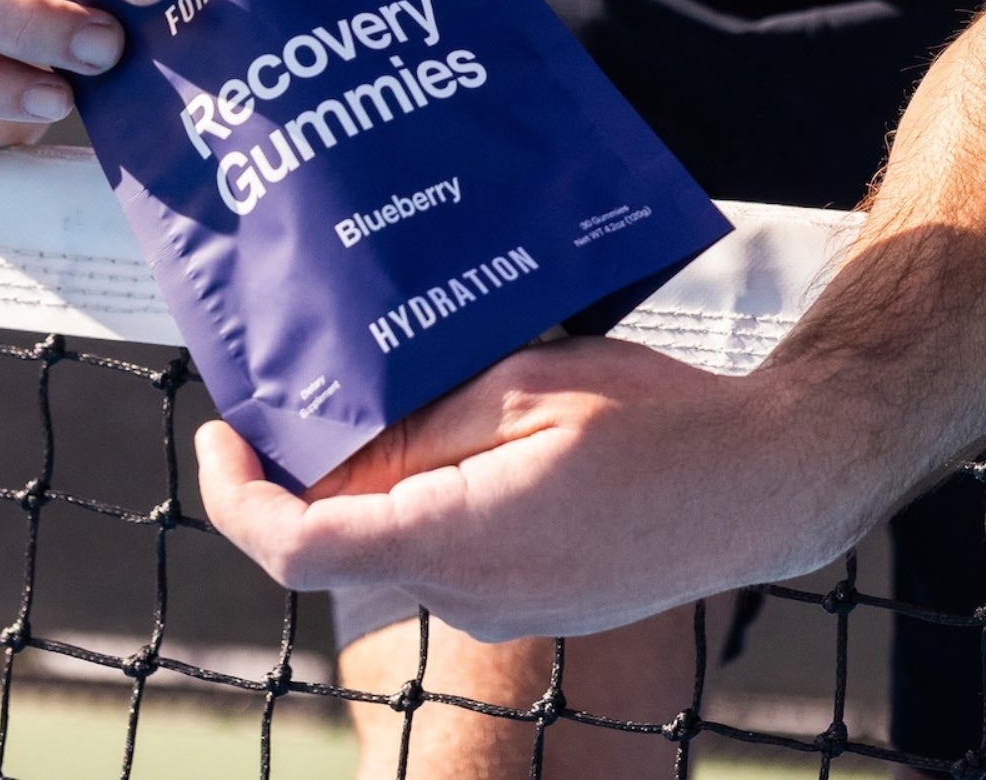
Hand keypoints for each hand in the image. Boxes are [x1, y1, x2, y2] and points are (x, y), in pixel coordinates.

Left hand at [194, 336, 864, 643]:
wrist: (763, 484)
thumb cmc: (655, 422)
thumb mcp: (524, 385)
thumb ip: (422, 422)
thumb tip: (337, 443)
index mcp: (454, 540)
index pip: (296, 545)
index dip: (236, 494)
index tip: (221, 434)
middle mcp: (467, 593)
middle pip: (342, 540)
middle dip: (313, 467)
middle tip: (313, 379)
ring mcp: (504, 606)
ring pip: (400, 539)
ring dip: (385, 474)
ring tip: (414, 383)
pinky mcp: (535, 598)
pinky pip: (452, 547)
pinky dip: (435, 492)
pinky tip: (475, 425)